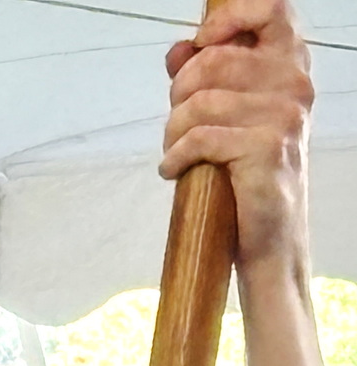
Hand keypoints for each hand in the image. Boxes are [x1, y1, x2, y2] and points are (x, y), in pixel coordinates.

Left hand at [161, 0, 311, 269]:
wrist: (268, 239)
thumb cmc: (246, 175)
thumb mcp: (229, 117)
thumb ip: (207, 77)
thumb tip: (177, 50)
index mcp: (291, 66)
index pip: (272, 9)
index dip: (227, 19)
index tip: (199, 47)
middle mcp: (295, 84)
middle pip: (214, 60)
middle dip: (180, 93)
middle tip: (176, 124)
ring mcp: (284, 116)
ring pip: (200, 102)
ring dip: (173, 131)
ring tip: (174, 151)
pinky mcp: (266, 150)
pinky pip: (200, 138)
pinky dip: (175, 157)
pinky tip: (173, 170)